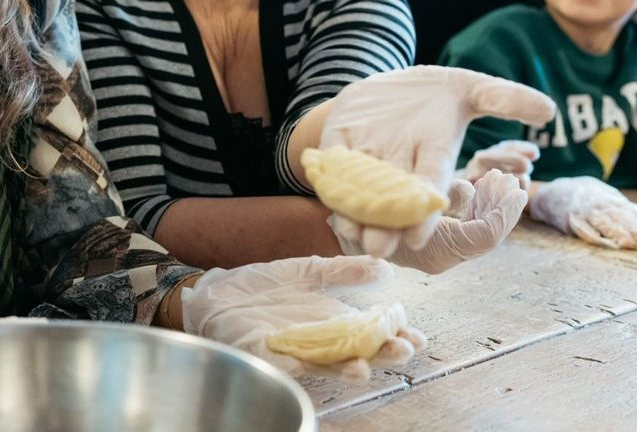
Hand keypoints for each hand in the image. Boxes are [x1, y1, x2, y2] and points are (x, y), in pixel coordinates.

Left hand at [180, 255, 425, 381]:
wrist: (220, 294)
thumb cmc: (264, 287)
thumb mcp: (309, 270)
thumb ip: (344, 270)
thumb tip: (385, 267)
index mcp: (335, 321)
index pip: (374, 333)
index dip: (397, 336)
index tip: (416, 336)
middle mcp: (322, 341)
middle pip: (360, 354)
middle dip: (382, 355)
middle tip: (401, 349)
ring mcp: (296, 351)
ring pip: (328, 366)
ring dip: (348, 369)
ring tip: (363, 366)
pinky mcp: (268, 355)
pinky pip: (284, 364)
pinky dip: (296, 365)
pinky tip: (306, 363)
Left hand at [320, 66, 554, 258]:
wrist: (385, 84)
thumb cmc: (433, 92)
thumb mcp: (468, 88)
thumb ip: (503, 99)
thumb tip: (548, 109)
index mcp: (432, 155)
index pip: (429, 186)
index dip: (425, 210)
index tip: (420, 236)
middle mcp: (400, 164)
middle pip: (394, 200)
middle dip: (388, 225)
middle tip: (380, 247)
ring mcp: (368, 157)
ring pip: (362, 192)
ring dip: (356, 213)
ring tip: (350, 231)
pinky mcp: (339, 147)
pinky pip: (333, 169)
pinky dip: (330, 183)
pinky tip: (326, 201)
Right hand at [529, 177, 636, 252]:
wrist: (553, 194)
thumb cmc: (586, 198)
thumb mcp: (607, 197)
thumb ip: (626, 211)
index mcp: (612, 199)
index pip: (635, 213)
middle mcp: (600, 204)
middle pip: (623, 218)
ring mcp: (585, 212)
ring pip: (605, 224)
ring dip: (619, 234)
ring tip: (630, 243)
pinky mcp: (571, 222)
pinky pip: (586, 231)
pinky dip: (598, 239)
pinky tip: (607, 245)